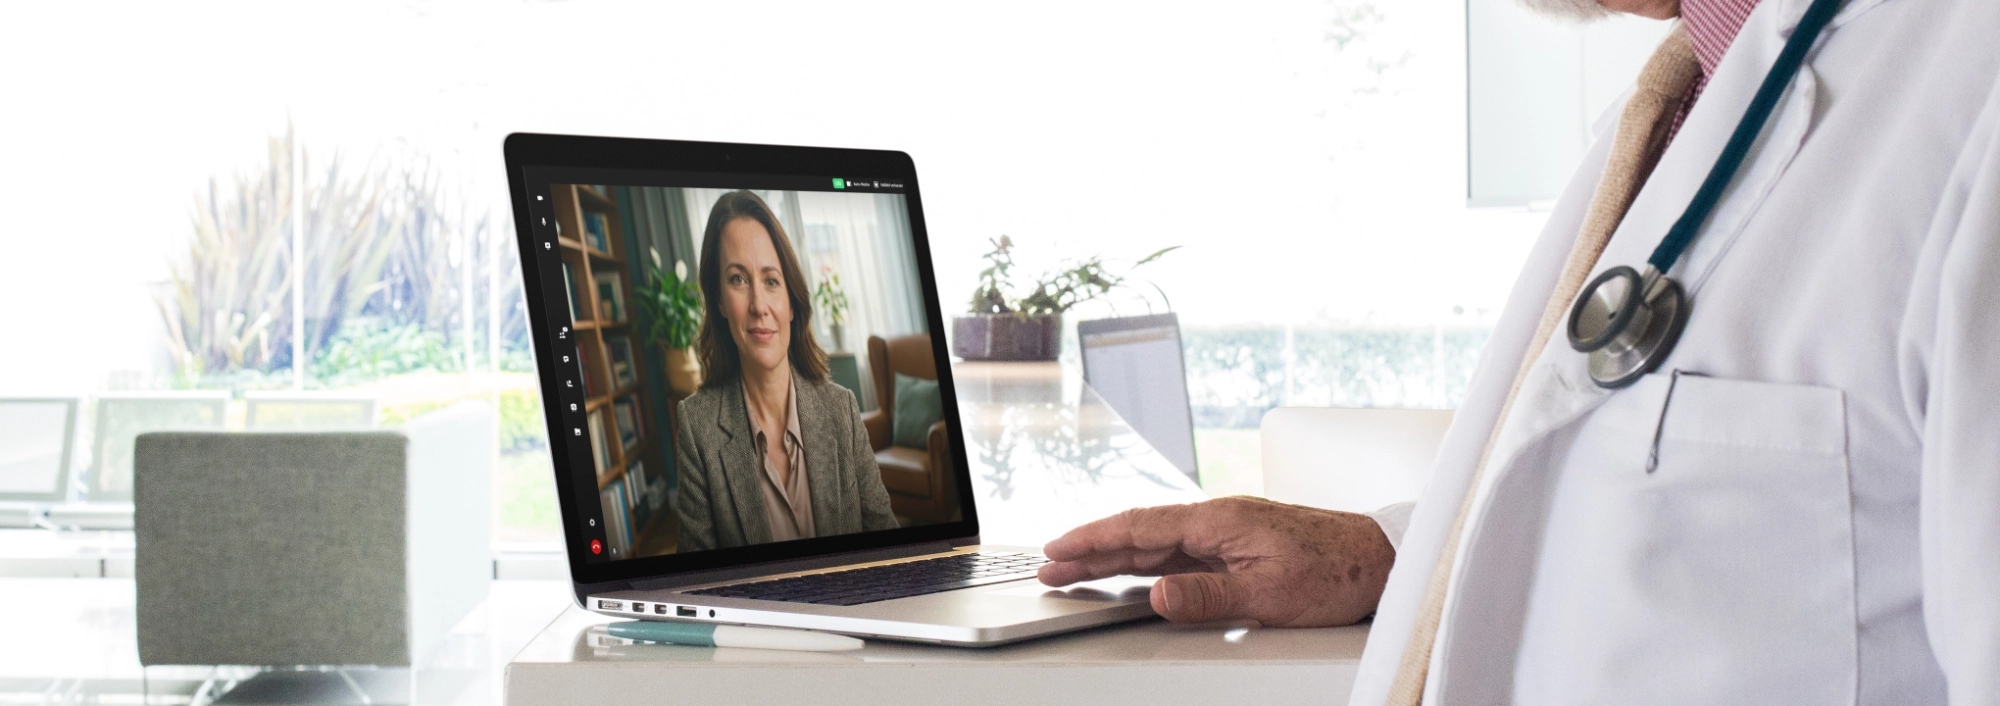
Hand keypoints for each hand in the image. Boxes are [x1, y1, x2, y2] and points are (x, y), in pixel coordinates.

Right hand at [1038, 496, 1394, 625]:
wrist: (1382, 558)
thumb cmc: (1337, 569)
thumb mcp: (1270, 595)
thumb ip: (1209, 596)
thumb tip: (1158, 596)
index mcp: (1219, 520)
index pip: (1140, 525)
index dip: (1093, 538)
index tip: (1057, 548)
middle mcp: (1218, 520)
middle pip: (1140, 533)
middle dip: (1091, 549)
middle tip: (1048, 565)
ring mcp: (1228, 533)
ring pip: (1158, 543)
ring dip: (1115, 556)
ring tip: (1075, 570)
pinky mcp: (1239, 547)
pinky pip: (1180, 552)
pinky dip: (1148, 563)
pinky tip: (1134, 574)